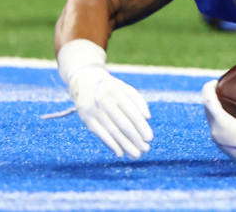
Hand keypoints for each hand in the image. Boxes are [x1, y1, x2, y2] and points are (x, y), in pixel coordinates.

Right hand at [58, 39, 152, 157]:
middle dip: (135, 138)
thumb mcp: (126, 89)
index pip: (132, 113)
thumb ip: (138, 102)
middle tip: (145, 150)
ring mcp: (94, 110)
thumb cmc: (113, 88)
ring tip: (136, 154)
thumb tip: (148, 118)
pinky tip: (120, 153)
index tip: (149, 138)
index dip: (141, 126)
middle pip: (122, 124)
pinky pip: (100, 134)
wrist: (85, 81)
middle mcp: (104, 101)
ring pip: (112, 131)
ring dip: (125, 145)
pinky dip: (111, 144)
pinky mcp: (86, 119)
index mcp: (117, 92)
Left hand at [201, 80, 235, 177]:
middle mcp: (216, 132)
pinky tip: (230, 113)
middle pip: (207, 110)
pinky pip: (216, 125)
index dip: (208, 89)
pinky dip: (219, 115)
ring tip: (223, 98)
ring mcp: (219, 139)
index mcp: (220, 125)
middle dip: (211, 97)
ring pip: (211, 118)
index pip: (207, 102)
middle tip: (219, 86)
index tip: (214, 81)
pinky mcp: (224, 144)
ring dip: (214, 107)